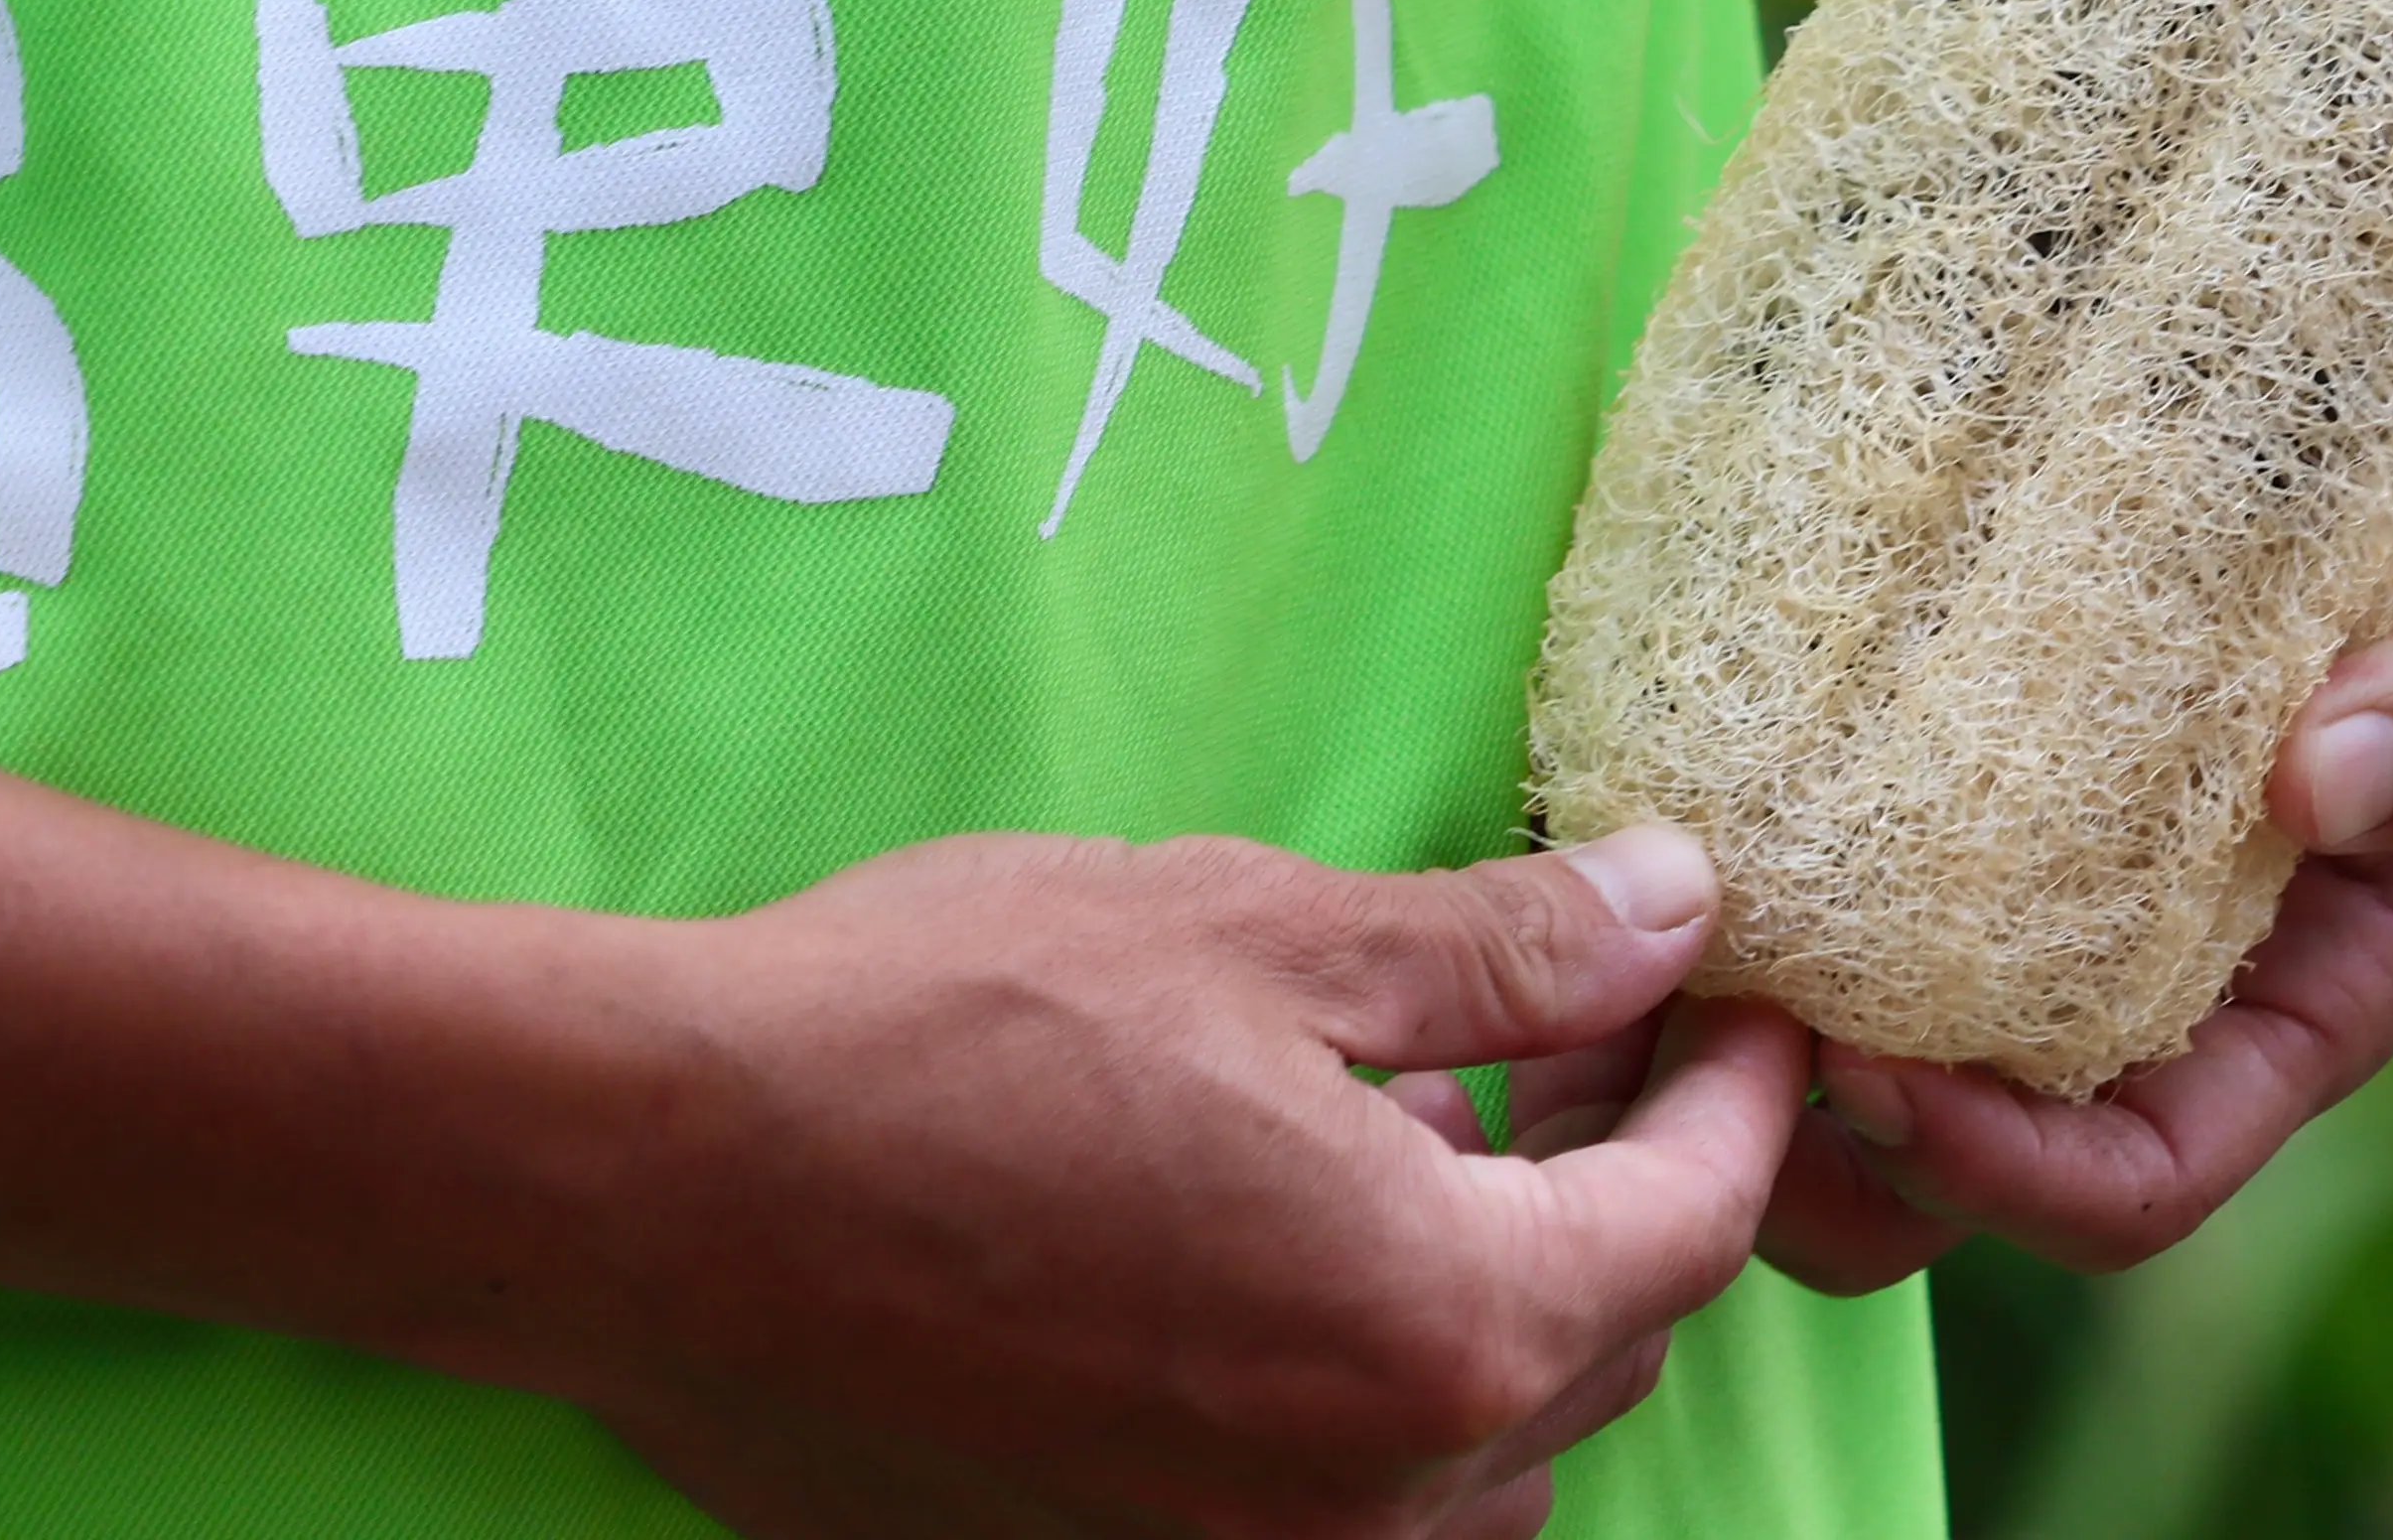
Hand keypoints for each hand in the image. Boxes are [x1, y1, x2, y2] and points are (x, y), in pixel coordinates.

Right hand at [579, 825, 1809, 1539]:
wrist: (656, 1184)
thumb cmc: (938, 1025)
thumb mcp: (1247, 933)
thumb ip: (1496, 952)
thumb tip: (1676, 911)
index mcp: (1436, 1326)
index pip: (1687, 1225)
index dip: (1734, 1094)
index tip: (1736, 997)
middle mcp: (1371, 1498)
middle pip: (1595, 1346)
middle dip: (1616, 1180)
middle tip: (1578, 1023)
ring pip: (1474, 1458)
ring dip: (1494, 1305)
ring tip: (1424, 1132)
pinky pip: (1327, 1504)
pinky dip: (1356, 1387)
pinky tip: (1275, 1238)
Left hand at [1744, 0, 2392, 1288]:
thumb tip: (2321, 780)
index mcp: (2299, 995)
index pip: (2132, 1180)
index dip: (1993, 1169)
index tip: (1869, 1063)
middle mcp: (2160, 970)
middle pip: (1954, 1165)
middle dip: (1805, 1144)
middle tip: (1682, 1018)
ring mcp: (2063, 879)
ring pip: (1869, 1050)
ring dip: (1737, 1032)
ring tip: (1631, 922)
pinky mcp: (1985, 753)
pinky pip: (1852, 870)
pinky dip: (1748, 869)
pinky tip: (1654, 783)